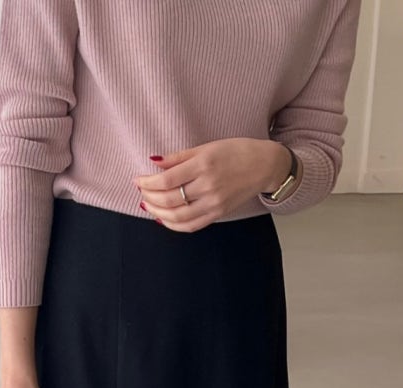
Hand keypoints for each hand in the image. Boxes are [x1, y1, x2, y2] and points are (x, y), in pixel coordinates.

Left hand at [133, 137, 292, 231]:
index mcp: (204, 165)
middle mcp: (208, 186)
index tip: (137, 180)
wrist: (264, 166)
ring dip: (158, 213)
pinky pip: (192, 225)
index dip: (147, 183)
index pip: (167, 180)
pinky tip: (164, 219)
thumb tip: (154, 162)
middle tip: (141, 193)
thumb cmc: (236, 151)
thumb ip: (180, 157)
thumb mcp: (207, 147)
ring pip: (178, 217)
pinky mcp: (218, 213)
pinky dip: (174, 225)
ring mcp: (214, 203)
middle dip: (150, 198)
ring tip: (148, 206)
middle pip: (170, 200)